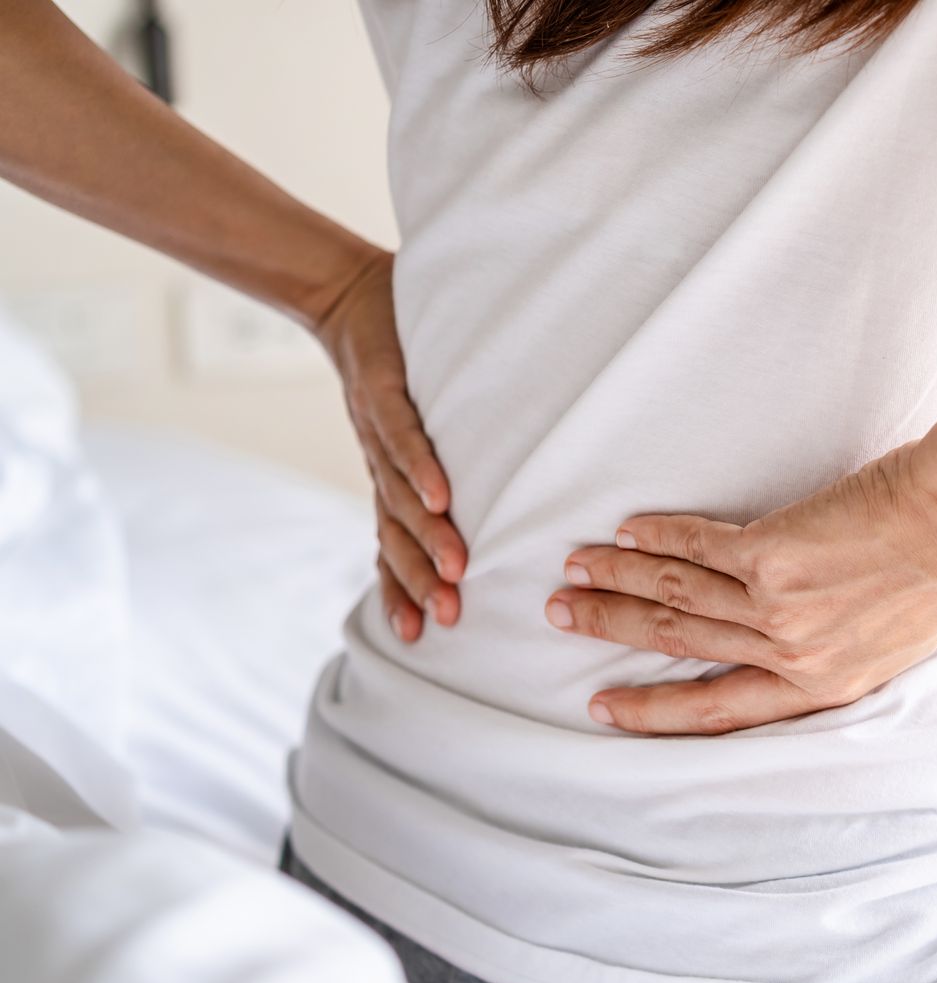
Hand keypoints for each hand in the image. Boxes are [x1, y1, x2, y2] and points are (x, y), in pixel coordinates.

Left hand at [311, 251, 464, 641]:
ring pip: (400, 496)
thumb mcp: (423, 422)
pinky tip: (440, 498)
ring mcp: (377, 431)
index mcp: (389, 478)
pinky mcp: (380, 391)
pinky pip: (402, 436)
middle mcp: (381, 465)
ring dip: (427, 537)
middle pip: (396, 534)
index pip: (391, 543)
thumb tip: (491, 498)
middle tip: (449, 619)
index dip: (399, 587)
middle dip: (419, 579)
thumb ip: (448, 459)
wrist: (348, 298)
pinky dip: (420, 468)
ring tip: (457, 571)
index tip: (418, 634)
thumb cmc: (399, 364)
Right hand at [546, 444, 936, 733]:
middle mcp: (795, 655)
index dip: (665, 713)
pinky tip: (619, 535)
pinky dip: (654, 542)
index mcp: (832, 683)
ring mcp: (776, 608)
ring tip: (565, 578)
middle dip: (613, 639)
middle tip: (560, 623)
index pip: (729, 709)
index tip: (611, 711)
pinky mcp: (767, 554)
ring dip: (613, 589)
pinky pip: (693, 551)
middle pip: (682, 652)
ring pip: (673, 602)